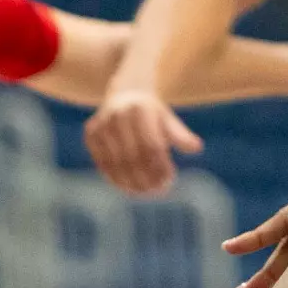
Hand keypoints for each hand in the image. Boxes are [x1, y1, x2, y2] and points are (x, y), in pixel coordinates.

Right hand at [84, 88, 204, 196]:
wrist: (125, 95)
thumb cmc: (152, 113)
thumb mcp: (168, 120)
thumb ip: (180, 135)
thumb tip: (197, 148)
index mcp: (141, 109)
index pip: (152, 145)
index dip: (160, 165)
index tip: (169, 180)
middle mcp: (118, 115)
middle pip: (133, 156)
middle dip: (146, 177)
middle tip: (157, 191)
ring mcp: (101, 124)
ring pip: (116, 162)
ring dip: (131, 182)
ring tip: (145, 193)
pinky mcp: (90, 134)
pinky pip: (102, 163)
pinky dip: (115, 178)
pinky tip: (128, 188)